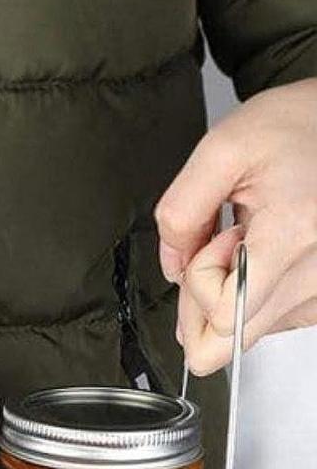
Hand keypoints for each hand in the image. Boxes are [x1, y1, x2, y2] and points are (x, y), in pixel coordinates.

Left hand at [155, 77, 316, 374]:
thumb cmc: (296, 128)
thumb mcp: (221, 150)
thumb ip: (180, 214)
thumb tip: (173, 269)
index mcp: (296, 232)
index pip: (223, 317)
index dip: (201, 280)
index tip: (217, 237)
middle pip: (228, 340)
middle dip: (205, 297)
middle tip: (226, 243)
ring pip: (245, 334)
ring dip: (230, 292)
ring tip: (253, 238)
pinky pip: (268, 322)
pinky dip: (252, 295)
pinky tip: (263, 254)